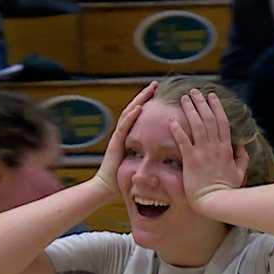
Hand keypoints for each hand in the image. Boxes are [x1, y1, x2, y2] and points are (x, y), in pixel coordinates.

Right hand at [93, 81, 156, 195]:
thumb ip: (151, 158)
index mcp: (130, 137)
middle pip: (134, 110)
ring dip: (139, 101)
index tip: (159, 94)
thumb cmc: (123, 180)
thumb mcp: (141, 166)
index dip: (148, 104)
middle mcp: (123, 134)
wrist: (106, 189)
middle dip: (145, 96)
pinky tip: (138, 108)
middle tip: (155, 84)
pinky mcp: (114, 144)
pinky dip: (131, 117)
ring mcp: (118, 138)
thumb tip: (167, 154)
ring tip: (149, 90)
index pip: (139, 116)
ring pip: (128, 114)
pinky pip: (123, 127)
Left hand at [170, 89, 248, 204]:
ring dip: (190, 110)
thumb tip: (242, 147)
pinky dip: (178, 130)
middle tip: (194, 92)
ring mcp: (203, 152)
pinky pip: (184, 142)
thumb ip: (242, 158)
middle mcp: (215, 147)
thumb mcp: (240, 173)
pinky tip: (171, 120)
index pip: (222, 122)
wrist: (216, 201)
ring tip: (183, 98)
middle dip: (201, 103)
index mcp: (226, 148)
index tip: (211, 96)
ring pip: (197, 125)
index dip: (216, 107)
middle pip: (209, 119)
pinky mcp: (191, 160)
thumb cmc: (227, 190)